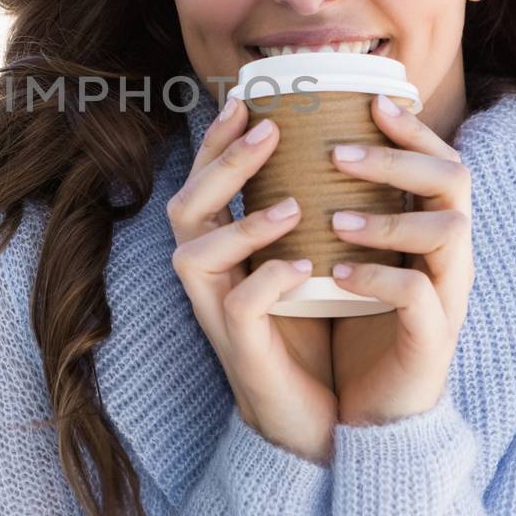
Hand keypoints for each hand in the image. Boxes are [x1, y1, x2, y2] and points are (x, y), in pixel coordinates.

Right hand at [166, 94, 337, 464]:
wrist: (314, 416)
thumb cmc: (309, 329)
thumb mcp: (301, 257)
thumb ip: (299, 210)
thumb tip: (329, 142)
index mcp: (219, 247)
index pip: (203, 182)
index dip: (218, 140)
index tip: (247, 98)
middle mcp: (206, 275)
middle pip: (186, 206)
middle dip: (223, 164)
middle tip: (268, 128)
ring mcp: (217, 312)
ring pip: (196, 255)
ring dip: (244, 225)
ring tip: (291, 204)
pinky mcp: (241, 350)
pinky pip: (241, 307)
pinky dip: (269, 281)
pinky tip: (306, 266)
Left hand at [326, 94, 474, 426]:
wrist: (362, 415)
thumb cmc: (349, 326)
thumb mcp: (344, 257)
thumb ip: (336, 207)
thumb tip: (293, 147)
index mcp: (428, 230)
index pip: (440, 160)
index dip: (412, 128)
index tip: (371, 101)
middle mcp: (448, 256)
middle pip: (455, 181)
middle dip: (398, 158)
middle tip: (339, 153)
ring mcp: (446, 297)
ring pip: (448, 232)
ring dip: (387, 217)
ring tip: (334, 218)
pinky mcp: (430, 341)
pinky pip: (419, 297)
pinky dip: (378, 278)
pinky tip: (338, 273)